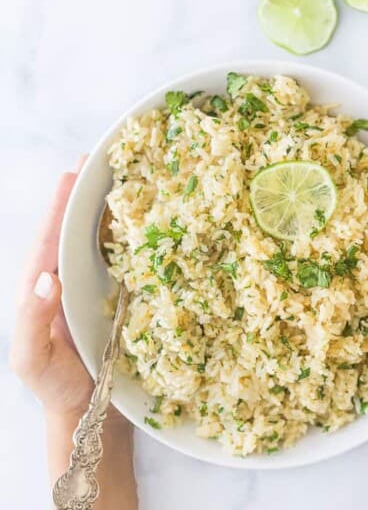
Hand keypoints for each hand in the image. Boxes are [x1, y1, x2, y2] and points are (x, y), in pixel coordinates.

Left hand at [10, 157, 124, 424]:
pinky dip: (127, 237)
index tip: (73, 173)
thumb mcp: (29, 359)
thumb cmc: (54, 382)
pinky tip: (140, 222)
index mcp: (41, 286)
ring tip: (122, 181)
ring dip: (108, 210)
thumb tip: (48, 279)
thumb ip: (31, 322)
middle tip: (99, 162)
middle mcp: (66, 277)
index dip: (60, 204)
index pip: (50, 237)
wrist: (85, 402)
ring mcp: (90, 285)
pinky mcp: (113, 295)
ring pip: (96, 239)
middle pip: (73, 228)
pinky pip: (120, 260)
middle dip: (83, 194)